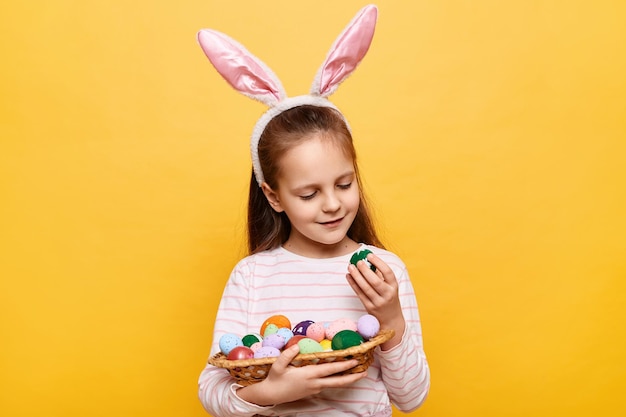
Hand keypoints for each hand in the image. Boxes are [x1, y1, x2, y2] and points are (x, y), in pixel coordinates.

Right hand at [236, 344, 366, 405]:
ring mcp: (314, 388)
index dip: (343, 366)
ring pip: (334, 384)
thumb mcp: (278, 365)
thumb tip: (297, 346)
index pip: (330, 370)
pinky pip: (327, 385)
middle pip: (338, 382)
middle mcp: (314, 383)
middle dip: (352, 377)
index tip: (354, 361)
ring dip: (346, 379)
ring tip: (357, 373)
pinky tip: (340, 375)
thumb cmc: (275, 379)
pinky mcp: (312, 391)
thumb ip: (287, 355)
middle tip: (364, 372)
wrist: (271, 394)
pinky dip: (336, 380)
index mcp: (308, 375)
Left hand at [346, 252, 404, 349]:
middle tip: (358, 261)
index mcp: (394, 286)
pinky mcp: (369, 307)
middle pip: (375, 281)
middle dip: (365, 270)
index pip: (388, 272)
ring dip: (356, 276)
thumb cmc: (389, 298)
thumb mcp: (390, 286)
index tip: (369, 255)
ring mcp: (378, 302)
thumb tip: (368, 260)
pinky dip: (353, 284)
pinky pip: (360, 294)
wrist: (391, 320)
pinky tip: (348, 276)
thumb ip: (381, 274)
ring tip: (350, 267)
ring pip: (365, 288)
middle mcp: (387, 294)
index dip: (378, 262)